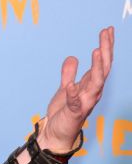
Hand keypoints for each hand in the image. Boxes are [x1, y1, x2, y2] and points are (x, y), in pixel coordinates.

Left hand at [39, 26, 113, 151]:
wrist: (56, 133)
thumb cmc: (63, 112)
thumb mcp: (65, 88)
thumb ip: (69, 74)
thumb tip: (72, 57)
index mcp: (91, 85)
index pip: (102, 63)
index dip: (105, 46)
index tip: (107, 30)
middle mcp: (92, 92)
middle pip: (103, 68)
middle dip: (106, 50)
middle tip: (106, 33)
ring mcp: (85, 102)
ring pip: (96, 82)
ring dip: (97, 67)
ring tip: (97, 50)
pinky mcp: (74, 112)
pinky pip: (74, 101)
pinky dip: (73, 93)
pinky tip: (70, 85)